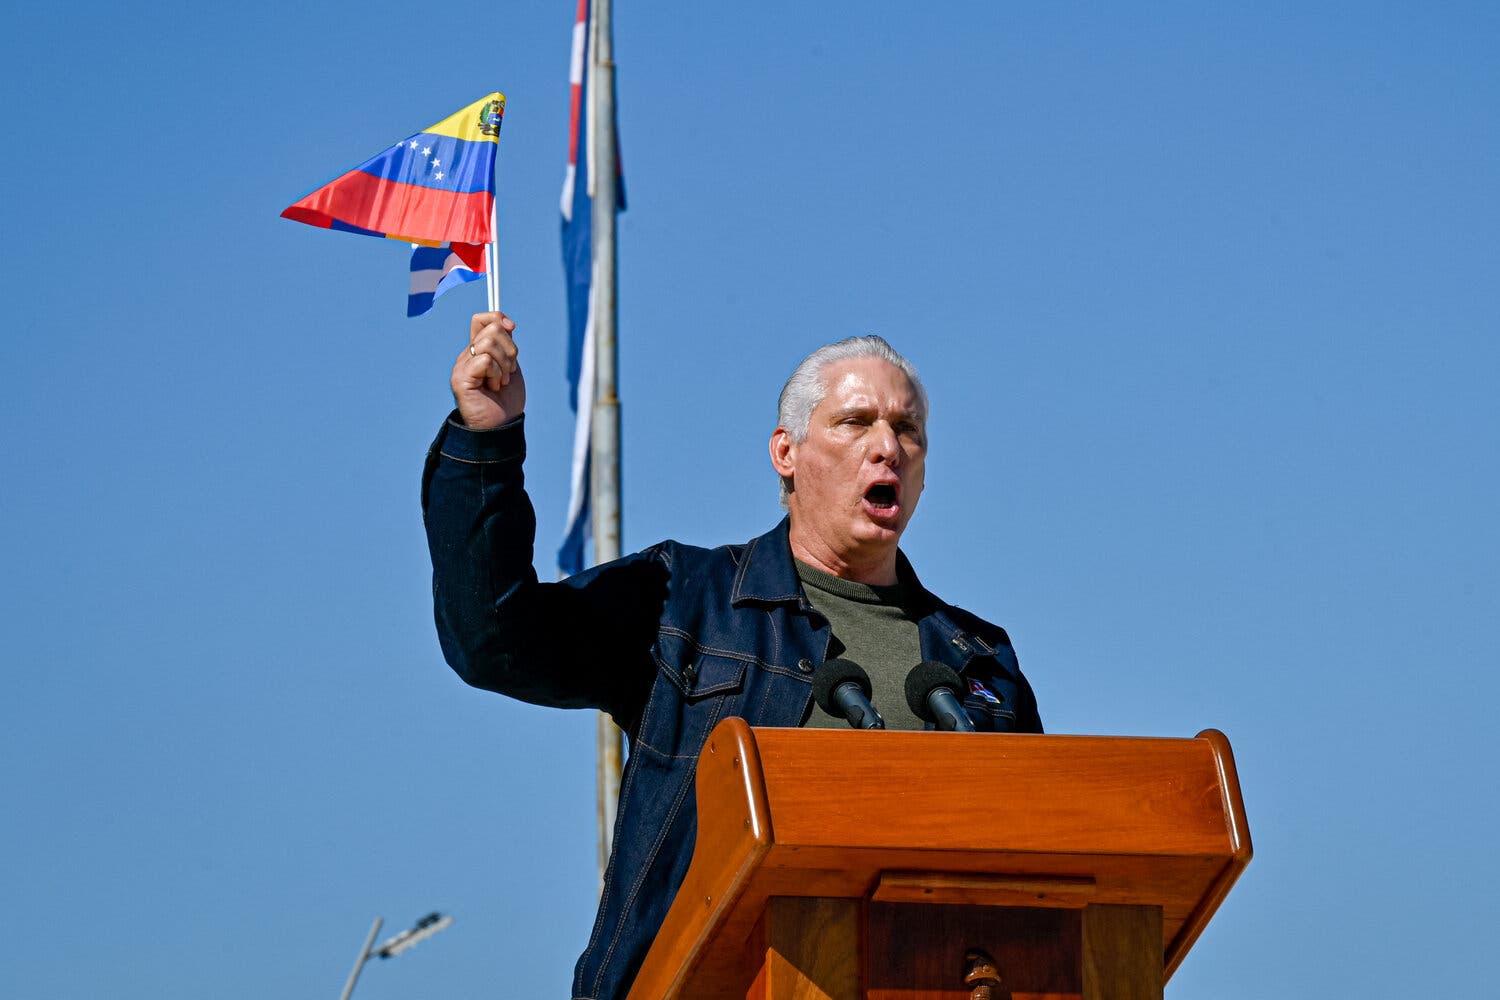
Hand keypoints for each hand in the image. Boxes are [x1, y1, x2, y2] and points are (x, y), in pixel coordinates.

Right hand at [452, 311, 525, 428]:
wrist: (502, 425)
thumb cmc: (507, 399)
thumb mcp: (511, 365)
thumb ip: (506, 345)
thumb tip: (507, 323)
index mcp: (478, 350)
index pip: (481, 320)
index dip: (497, 318)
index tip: (512, 328)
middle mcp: (467, 355)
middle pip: (492, 329)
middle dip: (510, 351)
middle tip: (508, 372)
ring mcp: (462, 366)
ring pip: (489, 343)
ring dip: (504, 366)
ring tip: (500, 382)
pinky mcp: (461, 378)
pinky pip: (485, 360)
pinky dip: (496, 373)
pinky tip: (494, 387)